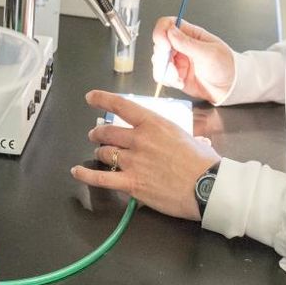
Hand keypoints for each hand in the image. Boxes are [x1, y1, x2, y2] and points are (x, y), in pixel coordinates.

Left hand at [72, 90, 219, 221]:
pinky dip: (86, 174)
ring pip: (104, 152)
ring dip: (99, 152)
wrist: (208, 187)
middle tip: (96, 135)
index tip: (91, 97)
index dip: (103, 100)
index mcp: (154, 124)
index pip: (122, 106)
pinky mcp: (131, 183)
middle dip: (98, 133)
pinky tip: (77, 171)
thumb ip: (179, 138)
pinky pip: (100, 178)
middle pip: (108, 132)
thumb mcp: (190, 138)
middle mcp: (139, 139)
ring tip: (99, 154)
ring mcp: (133, 161)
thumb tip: (190, 142)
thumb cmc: (204, 163)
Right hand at [150, 18, 236, 103]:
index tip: (165, 46)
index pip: (167, 24)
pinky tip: (180, 82)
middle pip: (159, 44)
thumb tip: (170, 31)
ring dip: (165, 71)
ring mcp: (177, 60)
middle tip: (173, 66)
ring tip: (179, 77)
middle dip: (162, 57)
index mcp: (189, 34)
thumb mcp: (209, 53)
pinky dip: (168, 80)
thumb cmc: (226, 66)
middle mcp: (180, 45)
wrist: (229, 88)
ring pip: (158, 61)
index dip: (161, 33)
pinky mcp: (175, 74)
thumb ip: (188, 43)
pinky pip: (162, 75)